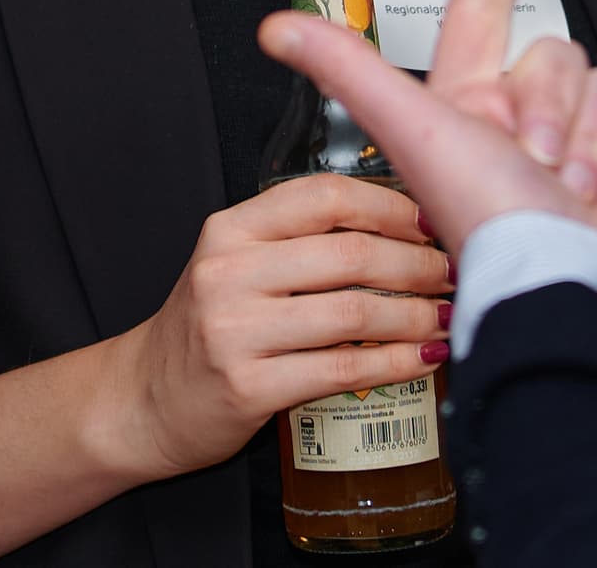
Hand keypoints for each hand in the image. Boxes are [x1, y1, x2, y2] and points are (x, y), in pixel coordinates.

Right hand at [93, 175, 453, 480]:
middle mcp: (228, 272)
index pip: (324, 196)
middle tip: (452, 272)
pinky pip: (342, 369)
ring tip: (445, 316)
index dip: (390, 205)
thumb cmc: (206, 329)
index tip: (431, 219)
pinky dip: (394, 363)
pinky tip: (422, 359)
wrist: (144, 400)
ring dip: (414, 315)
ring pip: (352, 312)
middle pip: (348, 253)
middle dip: (416, 263)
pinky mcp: (248, 386)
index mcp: (230, 230)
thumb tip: (399, 227)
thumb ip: (298, 241)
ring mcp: (234, 330)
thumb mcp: (236, 265)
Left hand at [257, 0, 596, 271]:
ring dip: (592, 144)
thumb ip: (348, 71)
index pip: (486, 3)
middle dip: (552, 109)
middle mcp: (527, 116)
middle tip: (533, 161)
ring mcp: (585, 142)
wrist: (563, 291)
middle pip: (559, 52)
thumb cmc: (485, 219)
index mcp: (472, 100)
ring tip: (568, 192)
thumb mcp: (413, 130)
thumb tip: (272, 25)